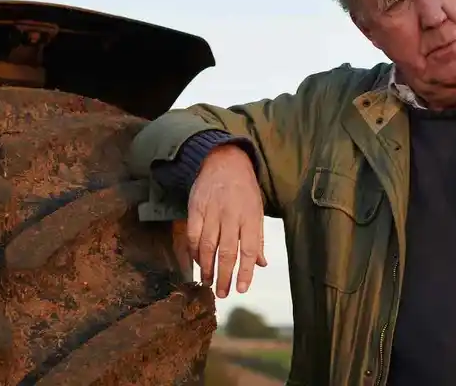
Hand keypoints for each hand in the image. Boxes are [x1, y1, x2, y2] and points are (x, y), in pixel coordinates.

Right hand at [175, 144, 267, 297]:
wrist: (224, 161)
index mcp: (250, 216)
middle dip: (224, 276)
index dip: (245, 272)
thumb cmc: (244, 188)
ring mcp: (212, 212)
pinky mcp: (196, 209)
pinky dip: (195, 251)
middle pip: (227, 252)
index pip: (249, 249)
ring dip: (207, 267)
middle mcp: (232, 215)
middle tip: (222, 293)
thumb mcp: (257, 209)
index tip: (242, 289)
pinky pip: (194, 235)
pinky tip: (197, 262)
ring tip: (208, 282)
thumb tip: (261, 264)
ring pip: (209, 246)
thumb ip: (258, 237)